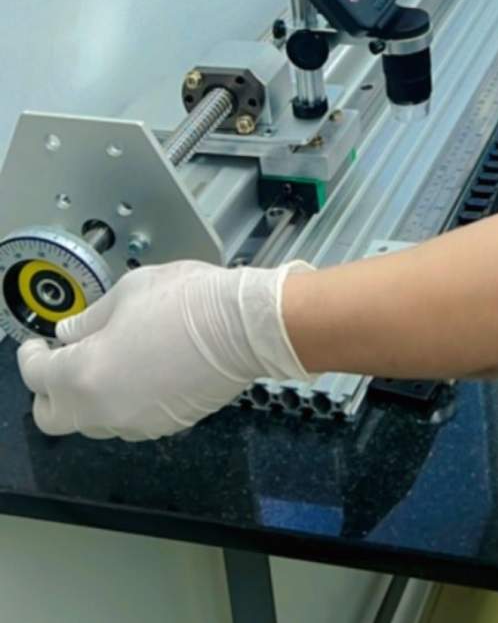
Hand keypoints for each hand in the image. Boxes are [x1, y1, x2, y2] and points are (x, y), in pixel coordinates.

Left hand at [18, 260, 314, 441]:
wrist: (243, 328)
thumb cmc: (185, 301)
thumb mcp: (128, 292)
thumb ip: (90, 319)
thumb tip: (69, 335)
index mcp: (84, 375)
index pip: (36, 375)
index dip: (32, 355)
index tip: (37, 343)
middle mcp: (102, 410)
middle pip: (52, 416)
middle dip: (49, 390)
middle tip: (62, 362)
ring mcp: (134, 424)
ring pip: (92, 421)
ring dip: (88, 397)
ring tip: (108, 362)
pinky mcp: (165, 427)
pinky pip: (128, 419)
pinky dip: (123, 400)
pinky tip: (144, 371)